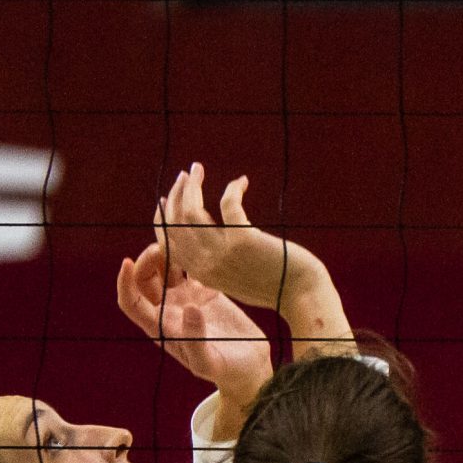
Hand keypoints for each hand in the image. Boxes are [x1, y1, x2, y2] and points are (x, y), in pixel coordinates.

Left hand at [114, 248, 271, 406]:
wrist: (249, 365)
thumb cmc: (226, 370)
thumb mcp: (208, 362)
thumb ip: (195, 339)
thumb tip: (189, 308)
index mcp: (162, 328)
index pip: (131, 302)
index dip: (124, 283)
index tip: (127, 262)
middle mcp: (169, 310)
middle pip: (145, 279)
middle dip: (147, 259)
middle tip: (164, 244)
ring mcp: (188, 298)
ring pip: (167, 269)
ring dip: (167, 252)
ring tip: (180, 236)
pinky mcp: (207, 291)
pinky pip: (193, 268)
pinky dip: (191, 254)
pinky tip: (199, 241)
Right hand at [153, 165, 320, 314]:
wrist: (300, 293)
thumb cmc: (273, 282)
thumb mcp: (233, 276)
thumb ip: (215, 260)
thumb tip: (209, 231)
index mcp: (200, 274)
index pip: (166, 243)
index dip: (162, 217)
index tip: (166, 197)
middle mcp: (204, 265)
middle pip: (175, 223)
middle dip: (177, 194)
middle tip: (186, 173)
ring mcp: (222, 253)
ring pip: (192, 212)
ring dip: (193, 186)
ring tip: (198, 169)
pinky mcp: (243, 240)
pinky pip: (227, 205)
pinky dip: (232, 189)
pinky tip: (242, 182)